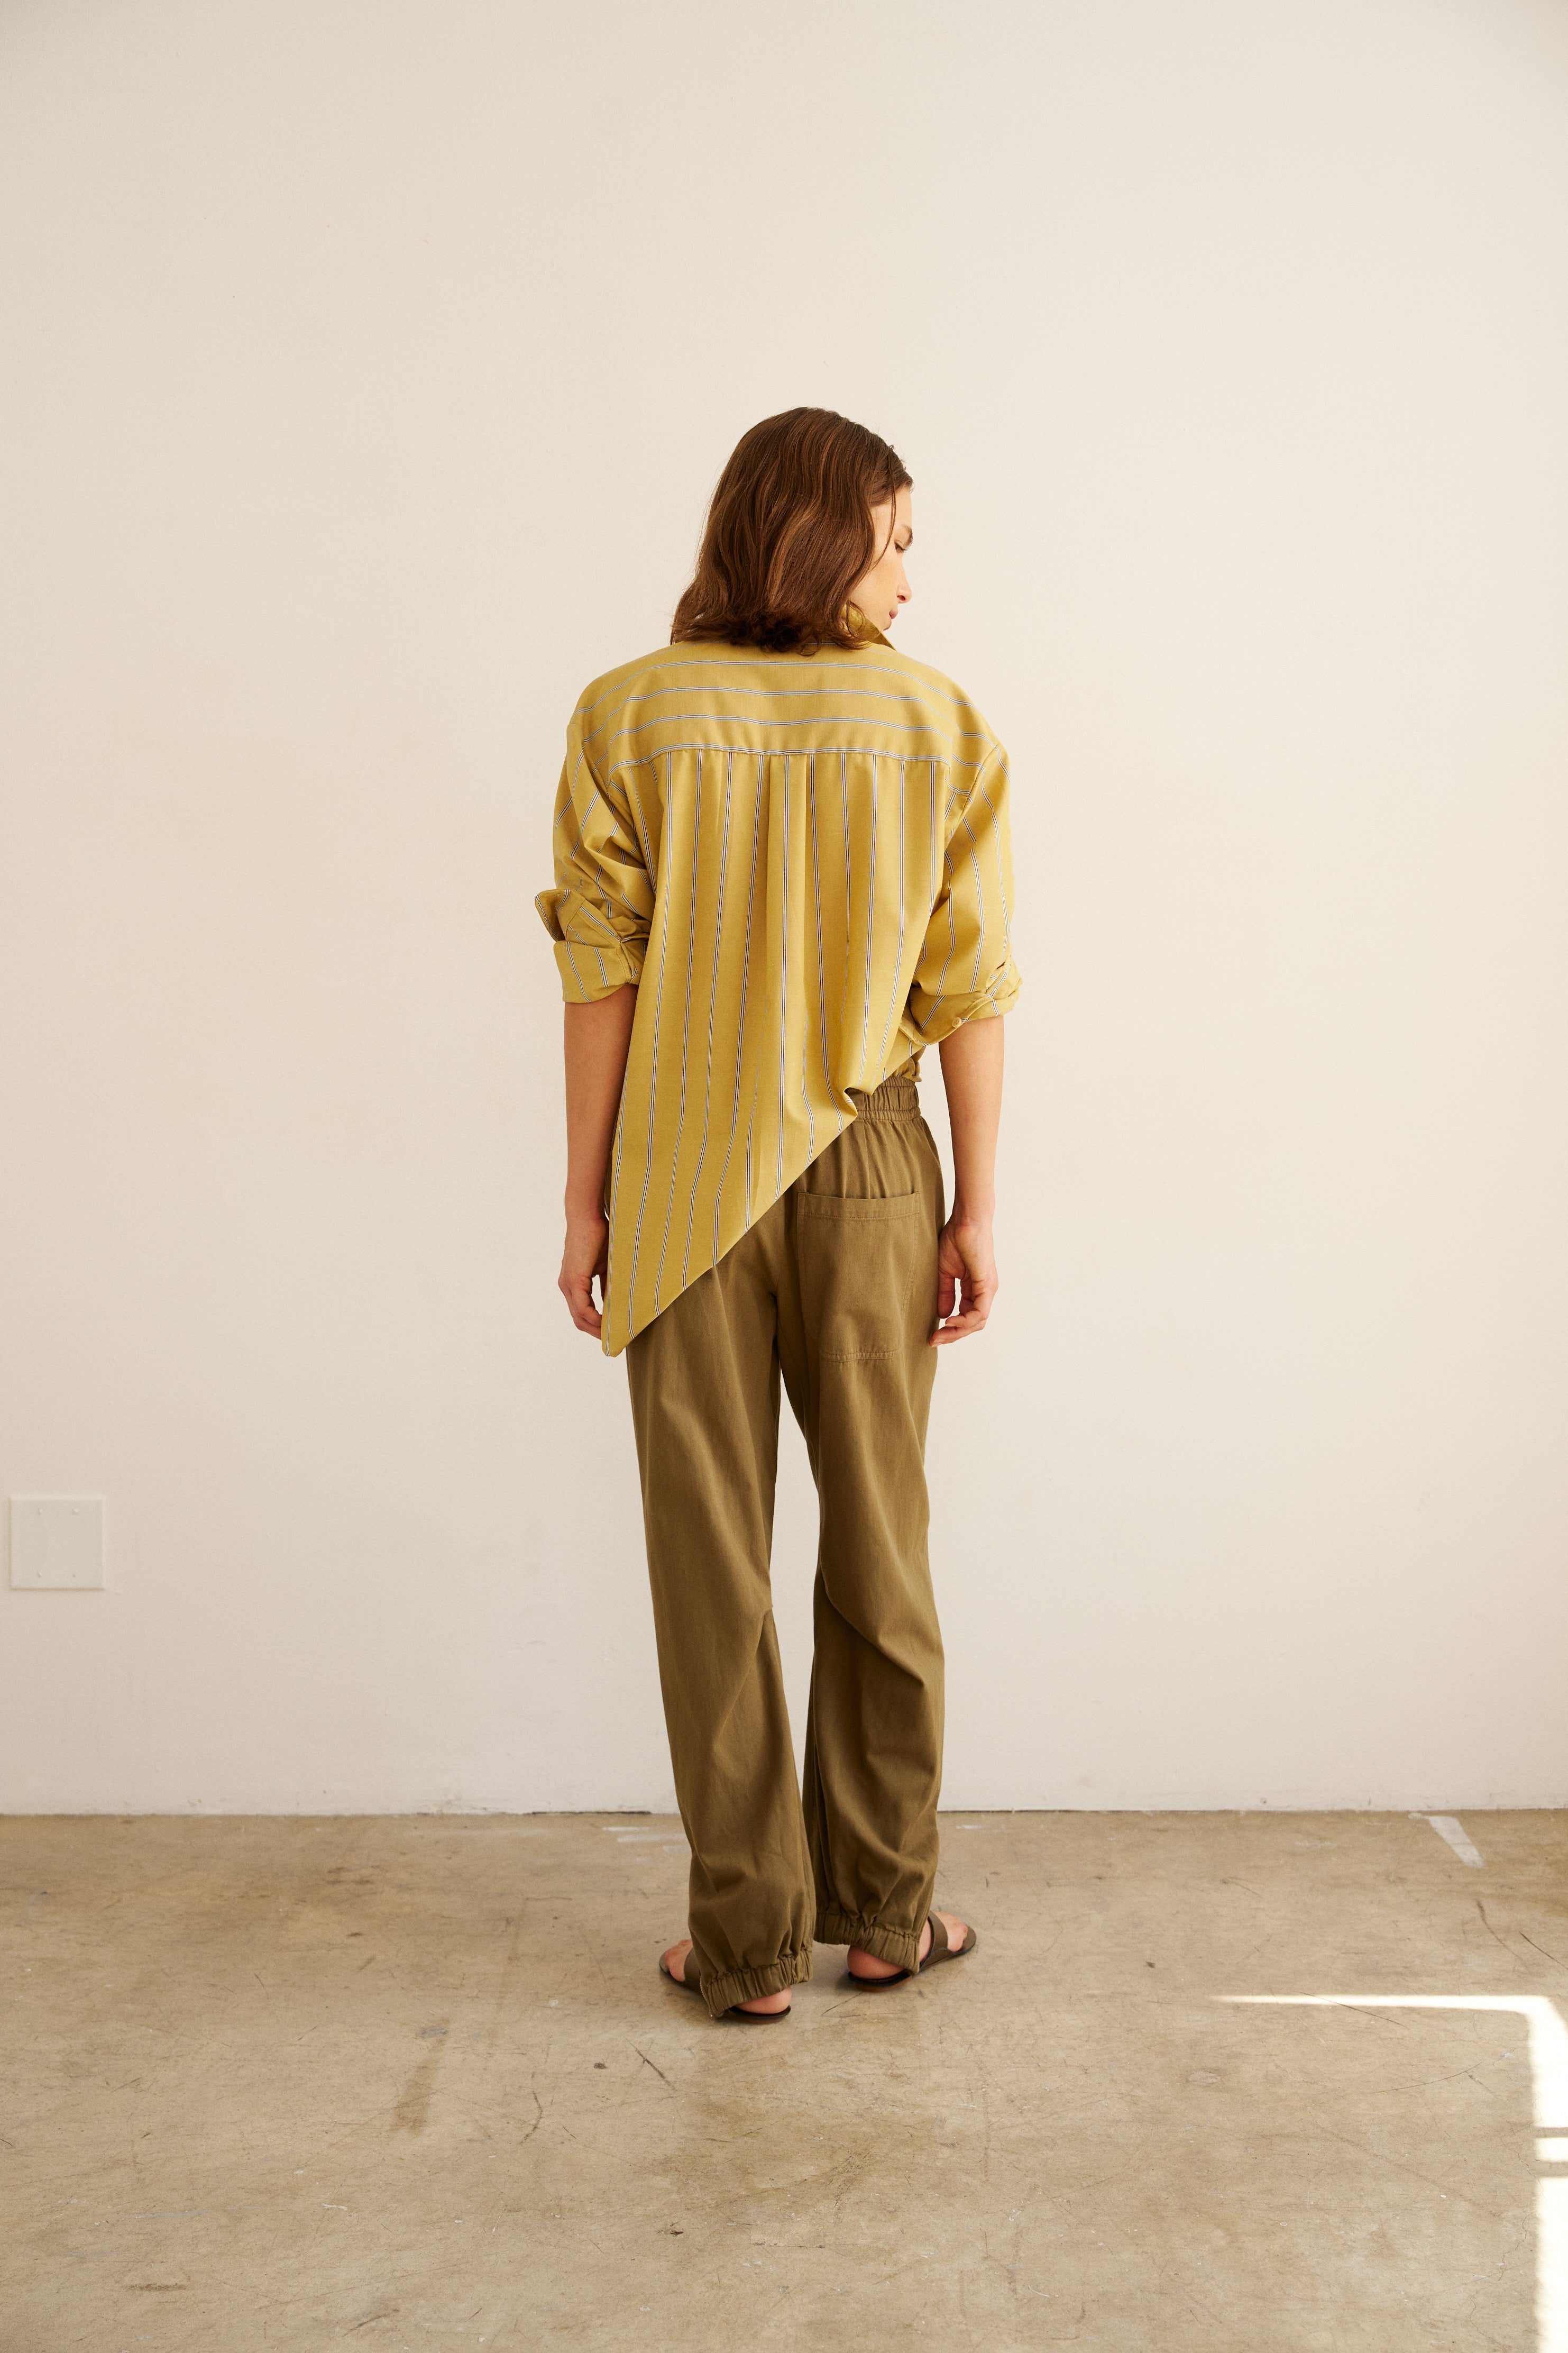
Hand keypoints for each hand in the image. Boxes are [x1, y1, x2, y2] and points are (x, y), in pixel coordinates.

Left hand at [559, 1207, 609, 1336]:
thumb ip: (607, 1286)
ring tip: (614, 1336)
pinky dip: (595, 1318)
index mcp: (573, 1284)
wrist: (587, 1217)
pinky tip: (608, 1323)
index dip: (596, 1326)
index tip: (612, 1333)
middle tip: (614, 1342)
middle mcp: (567, 1287)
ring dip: (596, 1329)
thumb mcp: (605, 1267)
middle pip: (579, 1320)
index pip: (582, 1313)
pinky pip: (583, 1308)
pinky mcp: (574, 1280)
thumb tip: (614, 1303)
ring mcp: (568, 1285)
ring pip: (580, 1317)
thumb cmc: (598, 1237)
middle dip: (597, 1333)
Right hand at [931, 1211, 996, 1344]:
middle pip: (972, 1324)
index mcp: (975, 1289)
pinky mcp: (987, 1285)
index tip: (932, 1335)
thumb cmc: (956, 1240)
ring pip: (977, 1322)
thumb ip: (945, 1293)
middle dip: (952, 1335)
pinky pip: (979, 1312)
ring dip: (957, 1332)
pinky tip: (950, 1321)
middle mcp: (984, 1292)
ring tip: (940, 1333)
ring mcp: (987, 1290)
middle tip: (934, 1340)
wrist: (966, 1221)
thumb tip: (943, 1314)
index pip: (966, 1317)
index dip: (950, 1329)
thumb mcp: (945, 1272)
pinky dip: (965, 1321)